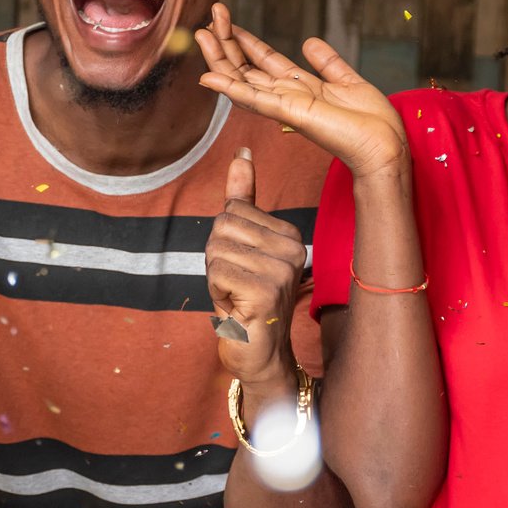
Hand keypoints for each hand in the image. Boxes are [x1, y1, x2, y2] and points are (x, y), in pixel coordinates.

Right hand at [197, 3, 406, 179]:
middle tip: (209, 18)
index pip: (264, 61)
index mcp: (301, 88)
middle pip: (247, 69)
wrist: (385, 146)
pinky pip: (255, 100)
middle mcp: (288, 96)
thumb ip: (327, 62)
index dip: (245, 40)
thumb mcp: (348, 81)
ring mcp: (286, 106)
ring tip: (201, 35)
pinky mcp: (290, 113)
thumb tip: (309, 41)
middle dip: (227, 43)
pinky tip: (209, 77)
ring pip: (243, 80)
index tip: (227, 19)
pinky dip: (231, 88)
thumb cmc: (372, 122)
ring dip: (221, 59)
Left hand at [205, 147, 308, 385]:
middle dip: (216, 258)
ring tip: (236, 297)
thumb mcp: (241, 245)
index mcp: (289, 233)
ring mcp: (283, 270)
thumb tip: (241, 153)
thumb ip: (242, 199)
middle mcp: (293, 248)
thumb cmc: (245, 300)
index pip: (232, 210)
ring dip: (215, 278)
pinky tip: (235, 308)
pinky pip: (218, 272)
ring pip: (217, 249)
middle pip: (222, 226)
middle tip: (235, 285)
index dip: (224, 242)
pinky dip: (216, 292)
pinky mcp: (267, 291)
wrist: (258, 354)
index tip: (241, 269)